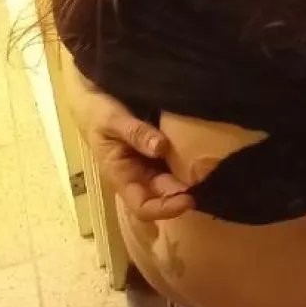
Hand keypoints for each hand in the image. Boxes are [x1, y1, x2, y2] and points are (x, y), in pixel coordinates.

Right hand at [63, 54, 194, 220]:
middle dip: (185, 192)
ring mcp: (149, 163)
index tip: (189, 199)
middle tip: (209, 181)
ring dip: (190, 179)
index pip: (143, 206)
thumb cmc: (97, 112)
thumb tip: (161, 147)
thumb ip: (135, 133)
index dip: (165, 209)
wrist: (93, 97)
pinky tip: (206, 154)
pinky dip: (189, 161)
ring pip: (172, 180)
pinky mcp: (158, 150)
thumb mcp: (112, 120)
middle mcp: (138, 175)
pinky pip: (175, 161)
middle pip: (164, 194)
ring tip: (212, 170)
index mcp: (121, 176)